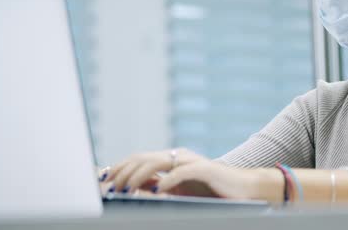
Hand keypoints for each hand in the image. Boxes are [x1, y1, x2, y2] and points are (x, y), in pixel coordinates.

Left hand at [101, 148, 267, 199]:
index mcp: (171, 159)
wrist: (243, 188)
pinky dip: (166, 180)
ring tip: (126, 188)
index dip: (120, 166)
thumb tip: (133, 188)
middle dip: (123, 170)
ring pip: (158, 162)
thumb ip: (158, 186)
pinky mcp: (204, 168)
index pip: (139, 158)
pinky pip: (181, 172)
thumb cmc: (211, 190)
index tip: (103, 178)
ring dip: (138, 175)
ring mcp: (191, 161)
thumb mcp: (179, 190)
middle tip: (109, 184)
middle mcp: (178, 156)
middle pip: (143, 158)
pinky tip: (157, 190)